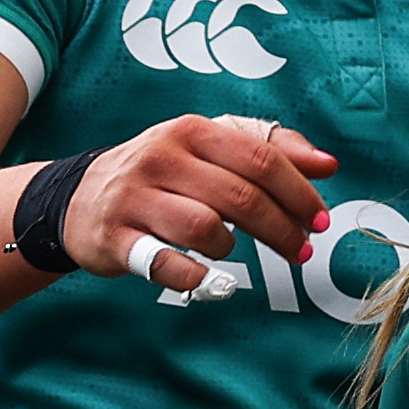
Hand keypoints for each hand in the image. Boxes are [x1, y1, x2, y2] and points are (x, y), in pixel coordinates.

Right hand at [65, 114, 337, 294]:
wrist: (80, 198)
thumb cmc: (161, 174)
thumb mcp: (208, 147)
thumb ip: (268, 148)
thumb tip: (327, 164)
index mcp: (192, 131)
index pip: (260, 159)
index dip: (299, 193)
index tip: (319, 221)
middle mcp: (162, 159)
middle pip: (240, 196)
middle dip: (280, 229)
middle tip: (298, 250)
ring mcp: (135, 199)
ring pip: (205, 228)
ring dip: (232, 247)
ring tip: (233, 250)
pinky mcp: (117, 239)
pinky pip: (166, 265)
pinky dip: (195, 277)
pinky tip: (207, 278)